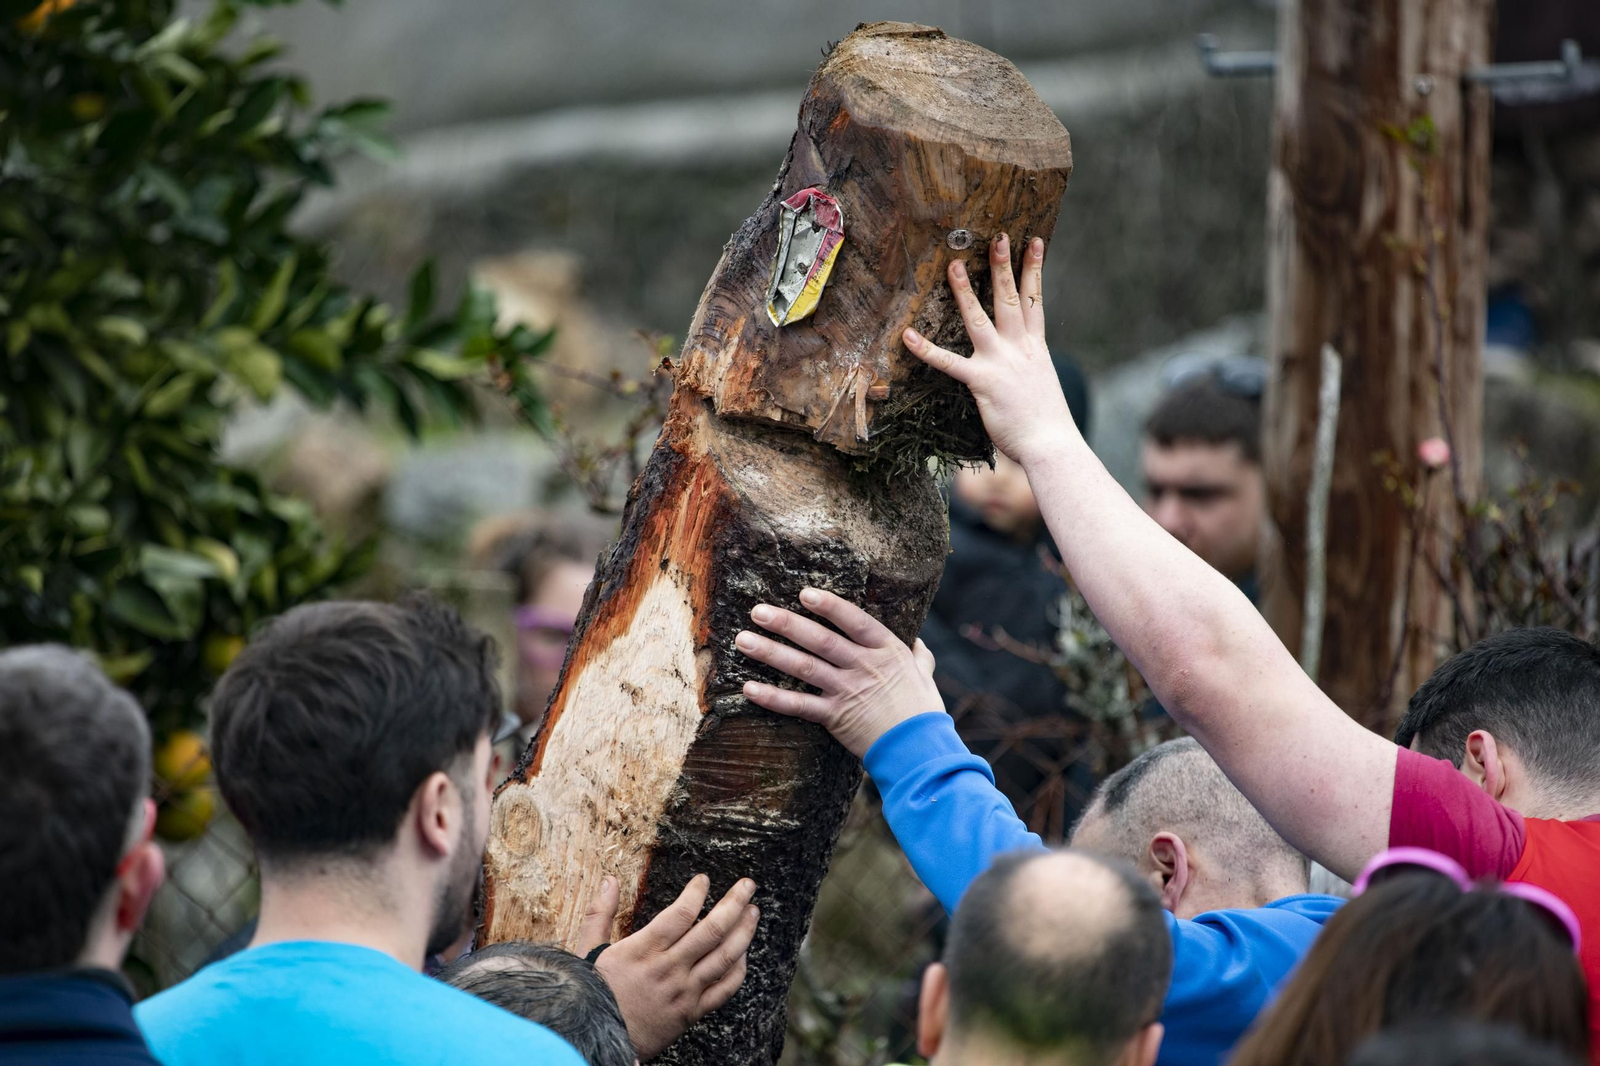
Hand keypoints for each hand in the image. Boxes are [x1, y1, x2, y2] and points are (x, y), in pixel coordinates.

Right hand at [579, 873, 758, 1059]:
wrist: (595, 1038)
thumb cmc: (593, 993)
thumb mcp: (589, 949)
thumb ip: (600, 914)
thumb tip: (609, 881)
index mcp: (644, 949)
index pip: (681, 913)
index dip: (697, 892)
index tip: (704, 879)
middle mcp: (669, 968)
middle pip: (711, 930)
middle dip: (734, 903)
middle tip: (747, 885)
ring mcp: (684, 991)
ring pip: (724, 957)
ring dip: (744, 931)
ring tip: (753, 911)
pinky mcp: (692, 1012)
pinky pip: (724, 989)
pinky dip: (738, 969)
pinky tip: (743, 952)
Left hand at [736, 587, 944, 757]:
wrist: (918, 749)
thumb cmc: (922, 711)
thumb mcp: (924, 675)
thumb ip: (918, 656)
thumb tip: (917, 642)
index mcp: (886, 650)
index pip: (854, 621)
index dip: (829, 606)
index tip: (804, 593)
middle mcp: (863, 666)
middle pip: (820, 640)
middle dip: (787, 624)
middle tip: (758, 611)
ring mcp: (847, 691)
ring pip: (803, 667)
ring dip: (771, 652)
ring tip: (743, 640)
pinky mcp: (834, 717)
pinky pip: (798, 705)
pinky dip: (772, 697)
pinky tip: (749, 688)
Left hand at [903, 234, 1077, 466]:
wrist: (1051, 444)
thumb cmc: (1047, 422)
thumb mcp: (1041, 384)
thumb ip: (1029, 367)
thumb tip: (1021, 365)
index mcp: (1036, 347)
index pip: (1036, 299)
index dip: (1034, 268)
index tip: (1033, 242)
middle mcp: (1020, 348)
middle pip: (1011, 298)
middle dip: (1003, 266)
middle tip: (997, 237)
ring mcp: (1000, 362)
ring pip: (980, 318)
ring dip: (965, 291)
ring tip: (953, 266)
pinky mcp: (982, 381)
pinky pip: (948, 362)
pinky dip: (927, 349)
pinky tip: (909, 335)